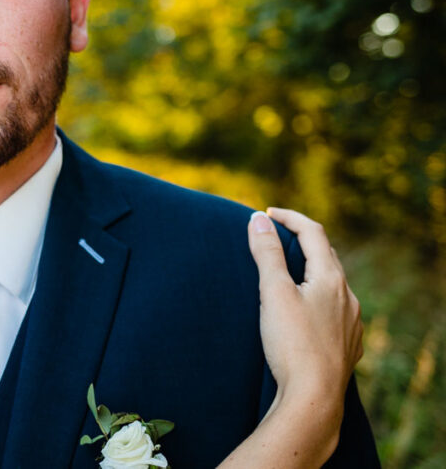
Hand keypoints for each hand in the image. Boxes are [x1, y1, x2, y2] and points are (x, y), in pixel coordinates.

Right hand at [248, 208, 362, 425]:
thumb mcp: (273, 293)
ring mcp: (351, 322)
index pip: (313, 233)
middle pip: (327, 256)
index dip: (290, 218)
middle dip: (302, 242)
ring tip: (289, 274)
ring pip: (333, 285)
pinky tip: (307, 312)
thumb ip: (267, 254)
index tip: (266, 213)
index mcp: (331, 279)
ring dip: (312, 271)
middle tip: (276, 238)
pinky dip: (319, 299)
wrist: (314, 398)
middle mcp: (348, 297)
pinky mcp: (348, 345)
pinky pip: (336, 311)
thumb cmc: (291, 344)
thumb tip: (259, 219)